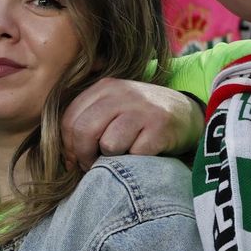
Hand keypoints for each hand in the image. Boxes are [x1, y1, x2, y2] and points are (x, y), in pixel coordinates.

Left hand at [61, 79, 202, 170]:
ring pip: (108, 144)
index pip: (69, 120)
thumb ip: (84, 124)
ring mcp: (143, 108)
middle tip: (93, 163)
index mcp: (104, 87)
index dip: (67, 145)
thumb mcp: (110, 110)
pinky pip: (133, 153)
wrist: (186, 115)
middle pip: (84, 131)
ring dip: (113, 157)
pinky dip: (135, 159)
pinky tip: (144, 150)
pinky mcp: (160, 126)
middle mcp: (122, 93)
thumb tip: (65, 159)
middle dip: (84, 155)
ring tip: (125, 150)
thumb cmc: (138, 119)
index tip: (75, 158)